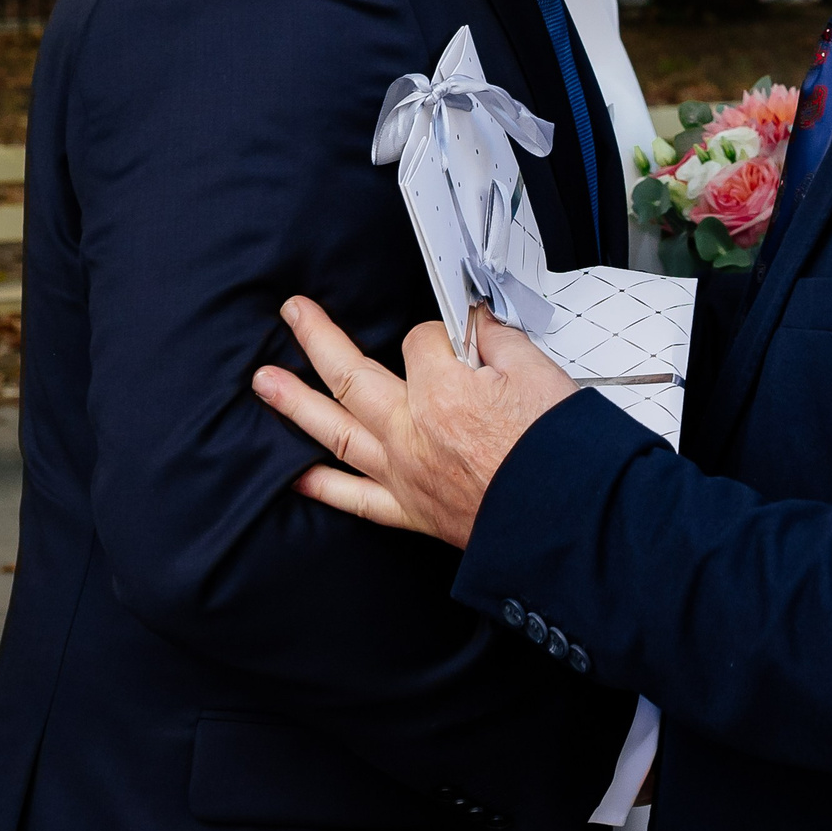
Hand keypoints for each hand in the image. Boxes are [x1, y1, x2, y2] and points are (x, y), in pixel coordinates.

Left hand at [251, 297, 577, 547]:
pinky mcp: (413, 510)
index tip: (462, 335)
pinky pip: (356, 499)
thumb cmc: (557, 450)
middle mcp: (411, 432)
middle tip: (293, 314)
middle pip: (351, 373)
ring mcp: (405, 473)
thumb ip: (497, 340)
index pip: (421, 340)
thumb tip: (478, 325)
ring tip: (264, 382)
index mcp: (441, 391)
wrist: (567, 516)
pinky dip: (323, 487)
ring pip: (337, 431)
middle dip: (318, 338)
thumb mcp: (538, 371)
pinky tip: (296, 477)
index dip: (441, 331)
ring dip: (295, 403)